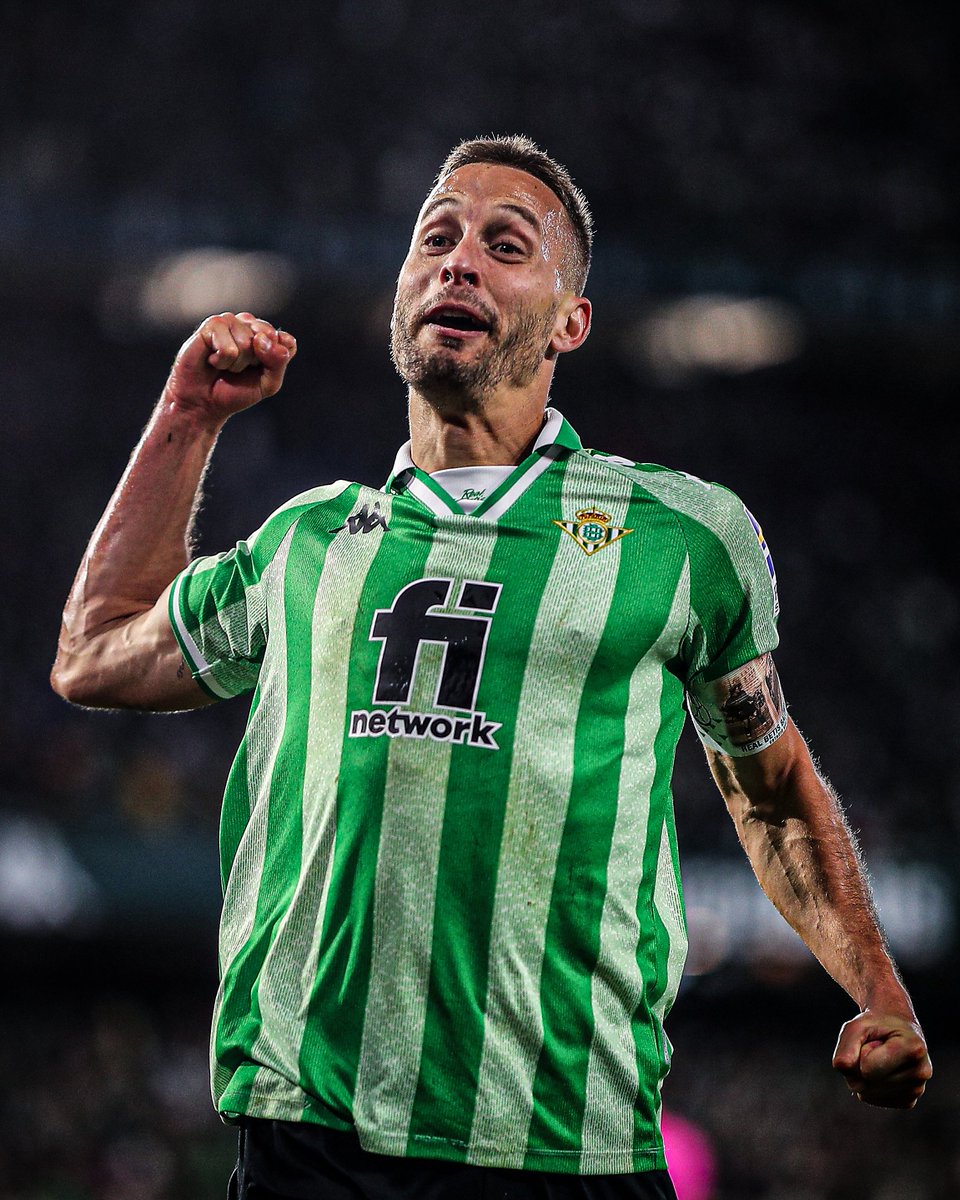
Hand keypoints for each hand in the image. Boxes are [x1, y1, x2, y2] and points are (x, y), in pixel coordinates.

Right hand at [164, 311, 296, 421]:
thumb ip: (277, 363)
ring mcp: (230, 322)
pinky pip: (228, 348)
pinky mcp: (211, 325)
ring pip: (247, 343)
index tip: (259, 371)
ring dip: (236, 364)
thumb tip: (263, 339)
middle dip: (255, 362)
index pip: (286, 341)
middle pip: (268, 338)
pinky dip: (221, 361)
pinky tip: (212, 360)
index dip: (275, 361)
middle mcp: (249, 324)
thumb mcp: (268, 384)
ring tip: (224, 365)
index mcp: (266, 336)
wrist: (203, 402)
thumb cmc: (235, 391)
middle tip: (239, 369)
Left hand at [832, 1010, 930, 1107]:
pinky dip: (868, 1085)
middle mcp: (921, 1072)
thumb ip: (847, 1043)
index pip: (868, 1068)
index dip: (860, 1052)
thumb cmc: (876, 1026)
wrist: (897, 1029)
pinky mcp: (909, 1101)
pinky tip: (882, 1070)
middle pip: (866, 1082)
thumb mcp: (858, 1024)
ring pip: (867, 1093)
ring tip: (879, 1058)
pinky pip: (871, 1099)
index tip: (874, 1040)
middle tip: (874, 1048)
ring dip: (862, 1075)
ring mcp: (917, 1090)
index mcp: (913, 1048)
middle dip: (859, 1065)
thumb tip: (842, 1067)